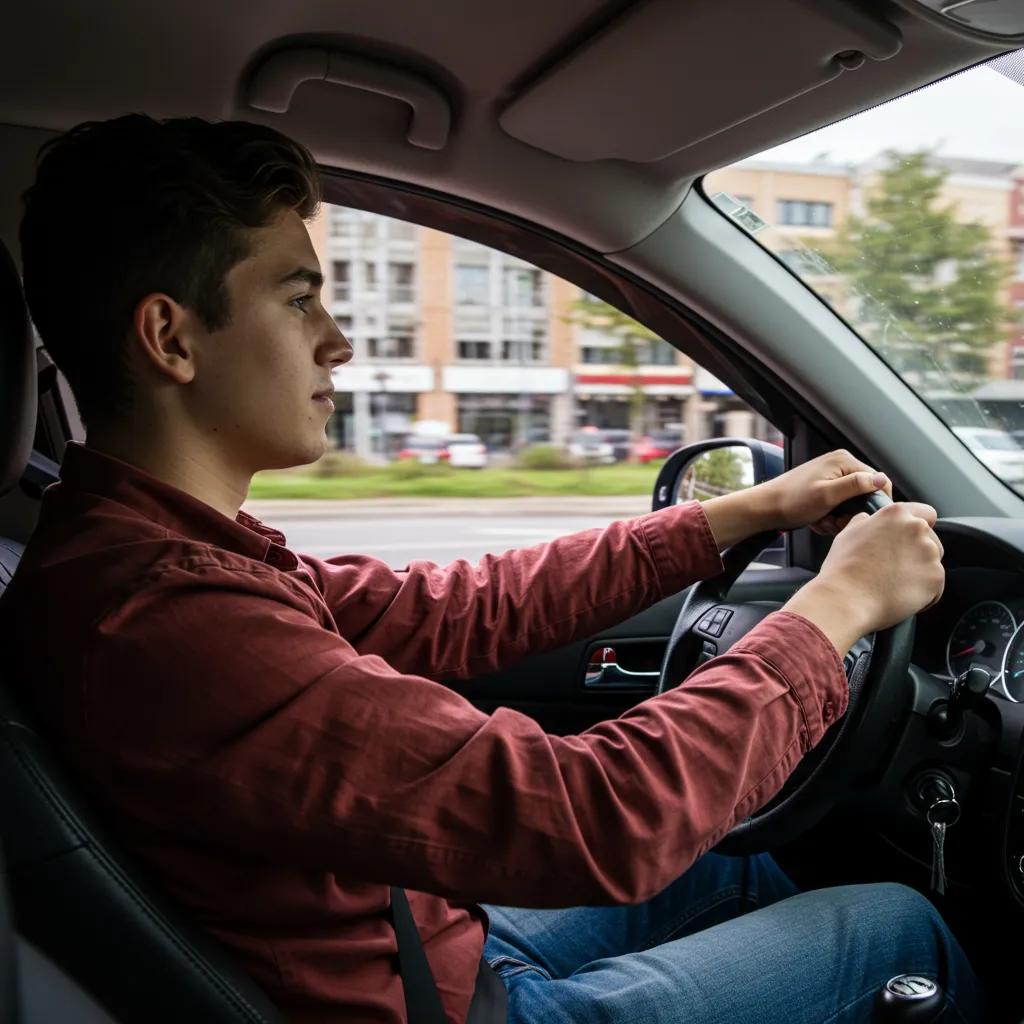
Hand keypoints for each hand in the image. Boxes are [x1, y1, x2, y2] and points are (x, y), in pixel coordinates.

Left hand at [757, 449, 892, 533]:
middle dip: (851, 513)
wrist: (765, 508)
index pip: (879, 481)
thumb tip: (882, 479)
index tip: (863, 518)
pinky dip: (830, 516)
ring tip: (822, 521)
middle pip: (864, 493)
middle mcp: (840, 464)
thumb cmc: (791, 501)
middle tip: (834, 521)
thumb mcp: (828, 495)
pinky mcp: (823, 487)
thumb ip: (856, 485)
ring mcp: (831, 475)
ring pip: (850, 503)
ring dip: (839, 517)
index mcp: (844, 461)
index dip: (875, 503)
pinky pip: (838, 504)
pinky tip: (817, 520)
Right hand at [786, 502, 944, 652]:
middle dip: (918, 552)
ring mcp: (929, 553)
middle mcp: (917, 529)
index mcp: (896, 514)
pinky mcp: (936, 578)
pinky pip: (934, 587)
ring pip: (932, 564)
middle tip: (895, 567)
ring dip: (919, 572)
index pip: (925, 512)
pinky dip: (922, 593)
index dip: (917, 527)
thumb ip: (866, 522)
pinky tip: (899, 596)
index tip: (909, 539)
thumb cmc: (843, 568)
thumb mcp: (848, 533)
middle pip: (931, 540)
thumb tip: (869, 520)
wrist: (847, 599)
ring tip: (894, 584)